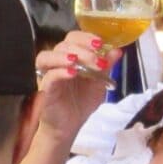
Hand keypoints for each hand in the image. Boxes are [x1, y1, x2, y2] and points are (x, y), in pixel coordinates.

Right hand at [33, 31, 122, 146]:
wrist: (70, 127)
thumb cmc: (81, 102)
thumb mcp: (99, 83)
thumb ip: (106, 66)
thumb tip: (118, 50)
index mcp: (71, 58)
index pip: (73, 38)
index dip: (85, 37)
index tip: (100, 43)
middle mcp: (57, 63)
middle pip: (63, 45)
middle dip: (82, 48)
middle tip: (97, 58)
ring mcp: (48, 75)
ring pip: (47, 56)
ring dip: (65, 55)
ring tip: (78, 61)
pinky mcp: (44, 89)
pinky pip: (48, 76)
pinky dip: (60, 72)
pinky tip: (72, 73)